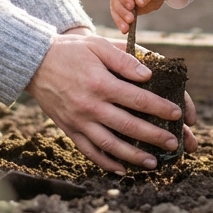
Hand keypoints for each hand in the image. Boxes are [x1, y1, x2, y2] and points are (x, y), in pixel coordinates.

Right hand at [26, 32, 184, 173]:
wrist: (35, 62)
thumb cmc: (71, 50)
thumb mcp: (97, 45)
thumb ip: (123, 59)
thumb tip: (148, 74)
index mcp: (101, 83)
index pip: (138, 99)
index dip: (159, 107)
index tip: (176, 113)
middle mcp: (91, 106)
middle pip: (129, 126)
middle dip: (154, 136)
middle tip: (173, 142)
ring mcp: (79, 121)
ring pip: (111, 145)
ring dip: (133, 156)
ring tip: (153, 162)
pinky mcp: (69, 129)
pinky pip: (89, 151)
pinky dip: (105, 162)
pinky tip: (121, 168)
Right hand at [110, 0, 179, 31]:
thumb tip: (139, 2)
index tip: (132, 6)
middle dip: (122, 10)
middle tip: (130, 19)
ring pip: (115, 9)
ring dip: (120, 19)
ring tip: (126, 28)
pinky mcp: (121, 8)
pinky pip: (118, 15)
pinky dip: (120, 23)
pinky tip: (125, 30)